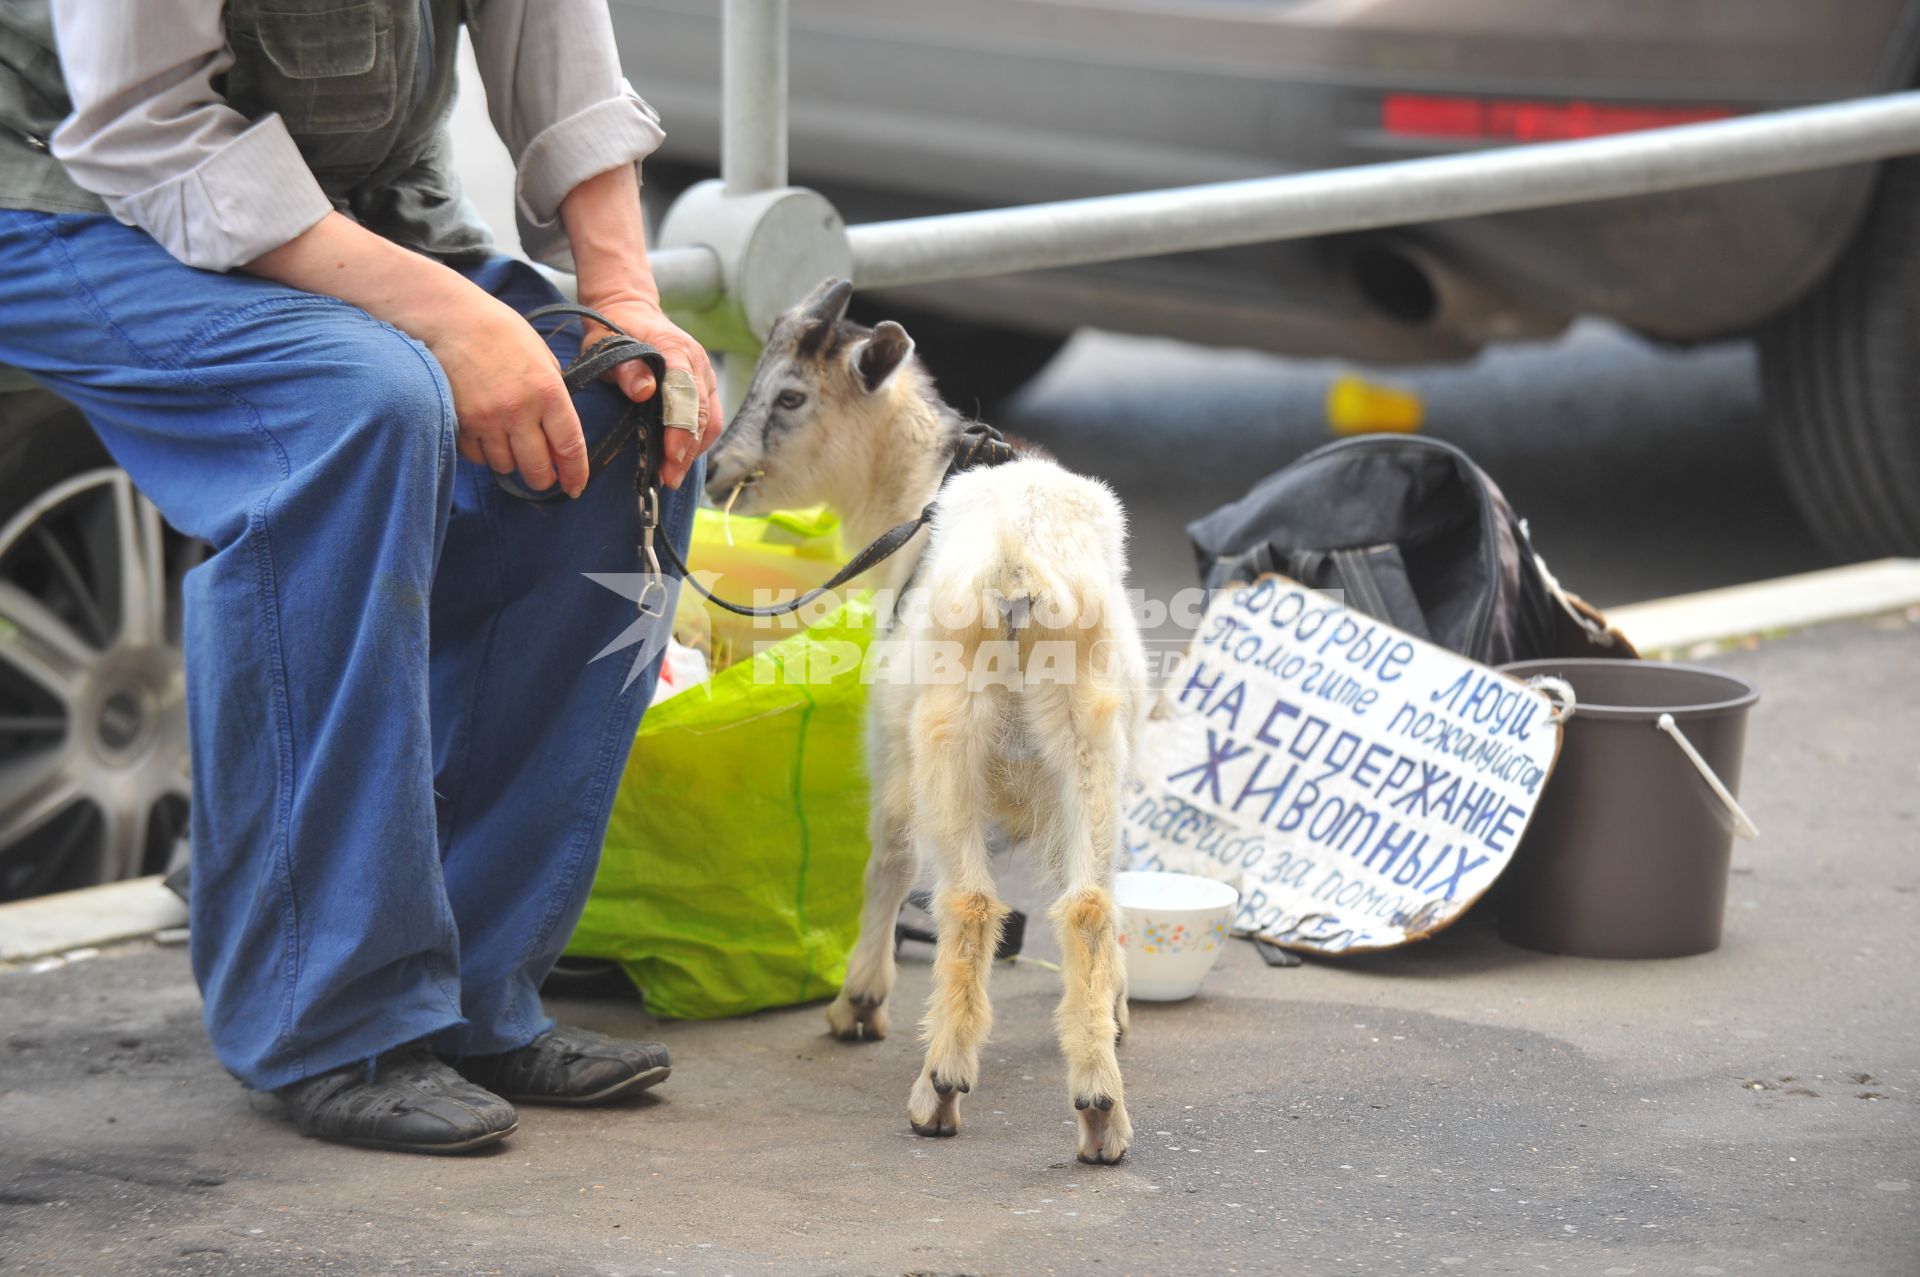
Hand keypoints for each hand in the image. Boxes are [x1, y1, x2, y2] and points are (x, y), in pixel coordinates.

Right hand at [420, 290, 589, 497]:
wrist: (451, 319)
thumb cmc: (501, 333)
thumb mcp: (542, 357)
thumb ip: (554, 395)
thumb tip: (560, 433)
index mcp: (548, 391)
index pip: (570, 446)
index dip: (575, 473)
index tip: (575, 487)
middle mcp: (519, 410)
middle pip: (537, 468)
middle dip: (543, 478)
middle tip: (543, 475)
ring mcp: (487, 419)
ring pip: (506, 466)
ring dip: (511, 462)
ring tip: (509, 443)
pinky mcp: (460, 423)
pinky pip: (477, 456)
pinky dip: (484, 453)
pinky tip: (486, 435)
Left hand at [577, 291, 721, 490]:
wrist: (632, 311)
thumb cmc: (614, 329)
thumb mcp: (606, 344)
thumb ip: (624, 367)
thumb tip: (644, 392)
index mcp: (676, 349)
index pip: (685, 394)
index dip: (680, 427)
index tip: (671, 455)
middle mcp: (698, 363)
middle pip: (702, 413)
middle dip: (687, 448)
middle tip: (669, 477)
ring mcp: (705, 375)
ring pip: (711, 419)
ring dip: (695, 450)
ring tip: (673, 476)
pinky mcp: (705, 387)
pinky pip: (710, 419)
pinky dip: (698, 442)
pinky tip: (680, 460)